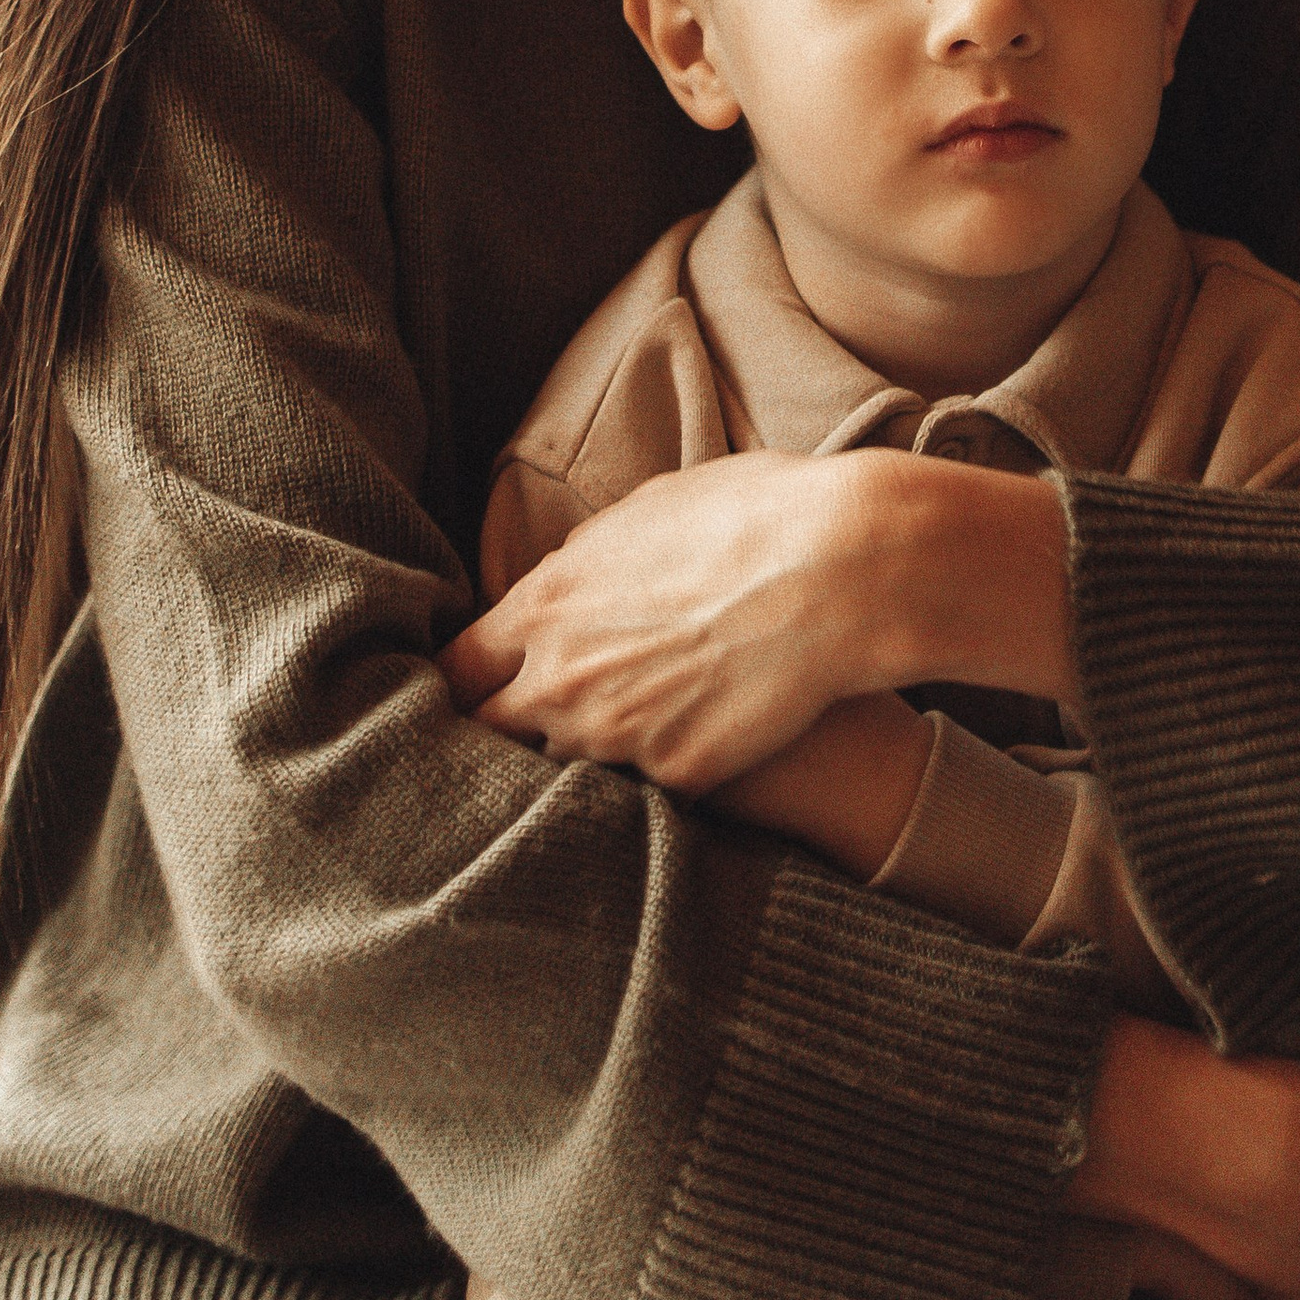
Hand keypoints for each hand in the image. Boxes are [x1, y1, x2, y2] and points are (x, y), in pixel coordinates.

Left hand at [439, 452, 890, 788]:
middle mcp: (562, 682)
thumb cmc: (754, 515)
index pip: (456, 668)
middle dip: (506, 726)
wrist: (842, 570)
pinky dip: (656, 766)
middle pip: (489, 735)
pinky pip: (644, 786)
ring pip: (566, 766)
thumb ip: (588, 562)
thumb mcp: (649, 512)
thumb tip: (570, 577)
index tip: (478, 682)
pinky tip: (693, 735)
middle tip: (534, 719)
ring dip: (585, 748)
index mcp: (544, 606)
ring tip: (632, 720)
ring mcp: (618, 737)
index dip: (465, 678)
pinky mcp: (679, 776)